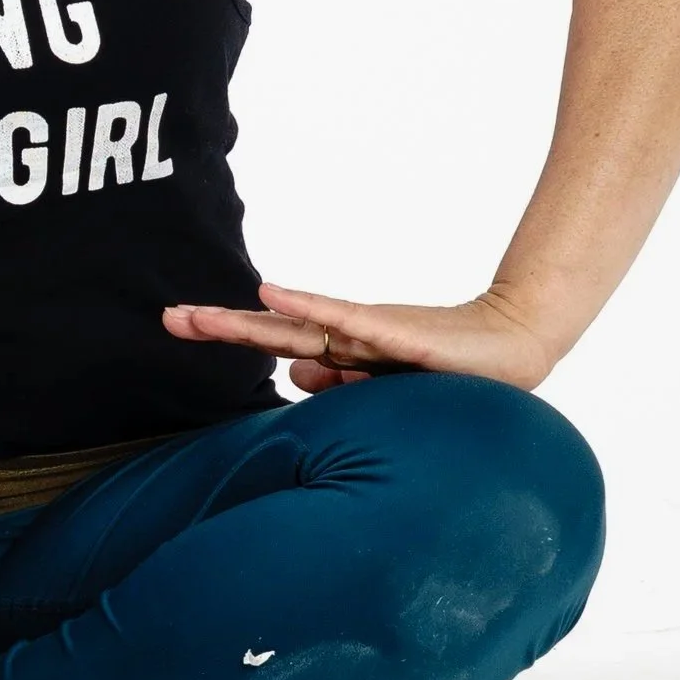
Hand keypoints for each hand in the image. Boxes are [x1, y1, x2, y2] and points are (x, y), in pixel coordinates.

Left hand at [163, 283, 559, 393]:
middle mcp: (345, 336)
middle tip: (167, 318)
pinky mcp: (393, 328)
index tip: (177, 321)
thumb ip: (341, 382)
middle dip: (218, 326)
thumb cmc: (449, 368)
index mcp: (342, 350)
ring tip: (196, 316)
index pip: (273, 340)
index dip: (226, 330)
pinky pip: (341, 317)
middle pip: (270, 331)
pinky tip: (270, 292)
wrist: (512, 344)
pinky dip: (305, 305)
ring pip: (294, 326)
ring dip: (244, 323)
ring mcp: (367, 330)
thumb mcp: (386, 387)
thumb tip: (294, 376)